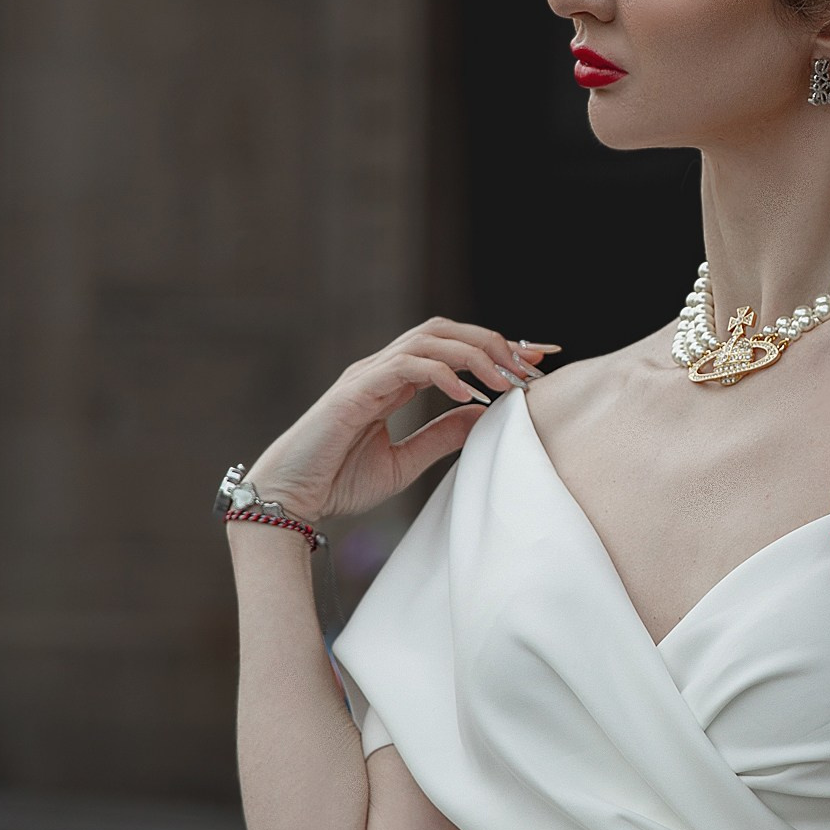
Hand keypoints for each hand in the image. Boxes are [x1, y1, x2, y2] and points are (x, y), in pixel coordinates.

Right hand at [238, 321, 558, 526]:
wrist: (292, 499)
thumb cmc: (338, 482)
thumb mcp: (406, 461)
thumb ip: (442, 435)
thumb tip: (485, 415)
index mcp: (394, 381)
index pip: (451, 347)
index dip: (495, 348)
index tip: (537, 359)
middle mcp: (381, 368)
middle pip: (445, 329)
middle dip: (493, 342)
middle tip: (531, 367)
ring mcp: (367, 374)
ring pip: (429, 338)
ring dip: (475, 354)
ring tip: (507, 381)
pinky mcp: (355, 390)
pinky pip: (406, 365)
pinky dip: (443, 374)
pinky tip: (468, 395)